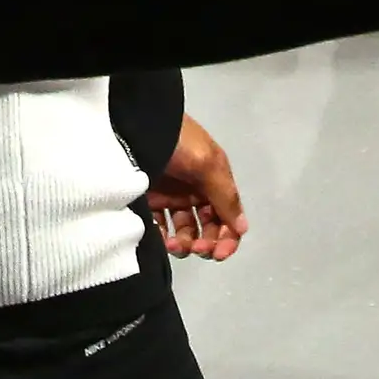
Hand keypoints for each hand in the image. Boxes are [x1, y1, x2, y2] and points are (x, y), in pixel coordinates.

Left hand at [147, 115, 246, 260]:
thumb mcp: (207, 163)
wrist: (136, 124)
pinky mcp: (148, 201)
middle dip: (205, 243)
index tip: (217, 254)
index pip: (227, 218)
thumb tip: (242, 228)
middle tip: (195, 249)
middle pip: (207, 228)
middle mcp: (195, 191)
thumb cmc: (176, 142)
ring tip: (173, 244)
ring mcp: (171, 197)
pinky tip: (160, 240)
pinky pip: (159, 227)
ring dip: (184, 244)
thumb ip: (225, 196)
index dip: (227, 239)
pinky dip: (162, 238)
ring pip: (184, 231)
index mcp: (214, 181)